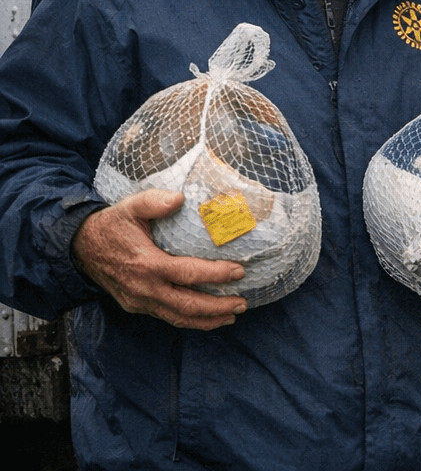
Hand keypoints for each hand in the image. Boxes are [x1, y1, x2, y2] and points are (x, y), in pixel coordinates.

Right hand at [72, 189, 246, 329]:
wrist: (80, 247)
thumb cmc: (112, 225)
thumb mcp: (130, 207)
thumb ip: (154, 202)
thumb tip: (179, 199)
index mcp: (146, 264)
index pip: (187, 274)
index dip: (215, 275)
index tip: (239, 271)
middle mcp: (144, 288)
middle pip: (187, 305)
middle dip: (217, 307)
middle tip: (242, 302)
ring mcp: (139, 300)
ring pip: (178, 317)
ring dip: (207, 319)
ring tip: (232, 314)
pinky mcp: (136, 306)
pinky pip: (167, 317)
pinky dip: (189, 320)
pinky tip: (207, 317)